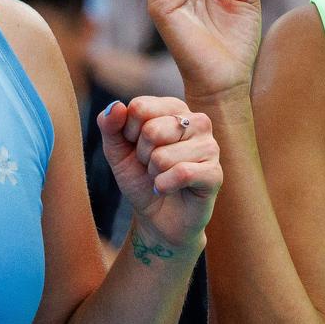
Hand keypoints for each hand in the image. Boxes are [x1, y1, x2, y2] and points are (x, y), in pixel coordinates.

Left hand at [94, 95, 220, 252]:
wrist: (157, 217)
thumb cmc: (141, 179)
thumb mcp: (117, 151)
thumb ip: (110, 126)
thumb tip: (115, 106)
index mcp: (174, 108)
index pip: (140, 107)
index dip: (128, 132)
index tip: (136, 145)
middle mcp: (196, 121)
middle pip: (151, 130)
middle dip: (142, 155)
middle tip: (151, 165)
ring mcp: (209, 146)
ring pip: (163, 156)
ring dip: (154, 173)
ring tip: (163, 176)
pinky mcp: (214, 173)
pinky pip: (181, 173)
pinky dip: (164, 186)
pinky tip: (168, 189)